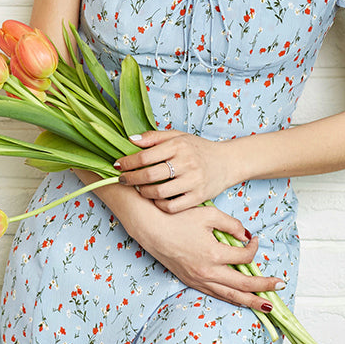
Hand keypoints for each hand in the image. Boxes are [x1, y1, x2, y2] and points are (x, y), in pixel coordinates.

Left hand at [115, 130, 234, 211]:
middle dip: (130, 179)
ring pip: (159, 193)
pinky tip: (155, 199)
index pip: (145, 156)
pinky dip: (159, 205)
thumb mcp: (178, 136)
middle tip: (122, 180)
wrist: (227, 162)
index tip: (117, 165)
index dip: (128, 162)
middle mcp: (186, 163)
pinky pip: (172, 206)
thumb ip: (154, 137)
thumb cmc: (198, 148)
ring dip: (143, 192)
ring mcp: (193, 181)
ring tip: (138, 189)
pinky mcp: (199, 197)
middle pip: (149, 176)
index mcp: (178, 146)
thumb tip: (130, 140)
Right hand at [132, 203, 283, 311]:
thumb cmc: (178, 217)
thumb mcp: (208, 214)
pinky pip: (215, 294)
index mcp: (213, 253)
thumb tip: (246, 236)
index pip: (244, 256)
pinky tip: (239, 299)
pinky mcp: (189, 281)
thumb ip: (231, 224)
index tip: (255, 238)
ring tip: (267, 306)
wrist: (150, 227)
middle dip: (263, 287)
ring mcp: (198, 279)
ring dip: (251, 301)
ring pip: (230, 296)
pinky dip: (230, 298)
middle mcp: (207, 271)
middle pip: (242, 285)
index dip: (254, 247)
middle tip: (280, 286)